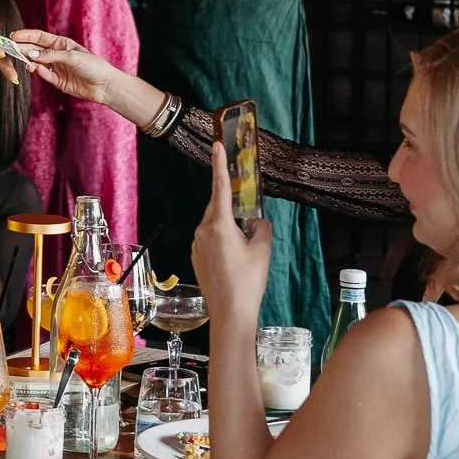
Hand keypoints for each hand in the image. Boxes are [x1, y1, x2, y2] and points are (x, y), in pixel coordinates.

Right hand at [11, 28, 120, 107]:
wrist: (105, 85)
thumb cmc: (93, 66)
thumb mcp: (72, 57)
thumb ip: (50, 56)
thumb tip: (31, 55)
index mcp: (61, 44)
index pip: (39, 37)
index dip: (26, 35)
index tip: (13, 36)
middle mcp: (57, 55)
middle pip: (35, 50)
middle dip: (22, 48)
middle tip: (9, 48)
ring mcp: (56, 68)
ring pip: (37, 62)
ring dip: (28, 60)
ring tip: (20, 59)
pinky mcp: (58, 81)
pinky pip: (44, 75)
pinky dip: (39, 72)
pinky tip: (33, 68)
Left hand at [191, 139, 271, 327]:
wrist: (229, 312)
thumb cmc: (247, 281)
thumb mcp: (262, 250)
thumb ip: (261, 227)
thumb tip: (254, 221)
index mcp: (218, 224)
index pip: (220, 187)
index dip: (219, 165)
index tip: (216, 146)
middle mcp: (202, 230)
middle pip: (216, 206)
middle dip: (230, 205)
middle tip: (246, 210)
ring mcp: (196, 244)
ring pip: (213, 223)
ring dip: (227, 226)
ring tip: (244, 247)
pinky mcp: (195, 256)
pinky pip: (209, 238)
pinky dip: (222, 239)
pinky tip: (234, 257)